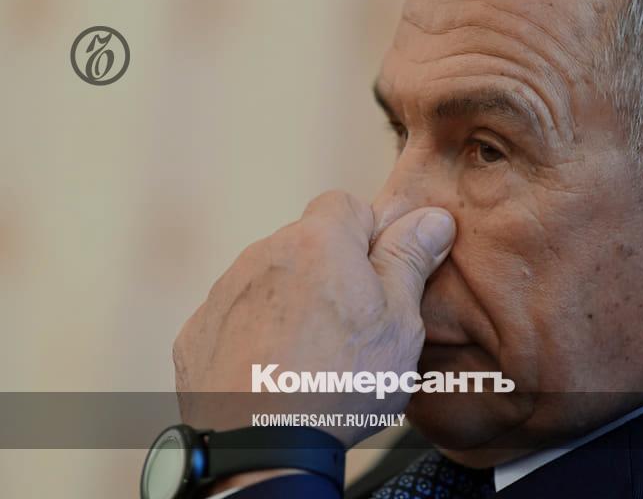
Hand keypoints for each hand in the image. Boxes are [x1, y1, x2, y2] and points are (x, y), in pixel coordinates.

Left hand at [172, 191, 454, 446]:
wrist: (262, 448)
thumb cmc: (338, 384)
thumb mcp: (399, 322)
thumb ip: (410, 260)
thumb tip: (433, 217)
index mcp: (318, 242)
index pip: (346, 205)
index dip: (370, 236)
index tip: (380, 275)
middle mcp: (264, 254)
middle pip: (307, 245)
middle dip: (331, 272)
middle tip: (353, 326)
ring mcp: (224, 293)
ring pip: (272, 281)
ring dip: (294, 303)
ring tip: (314, 358)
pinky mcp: (198, 332)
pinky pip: (237, 317)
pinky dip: (256, 335)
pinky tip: (275, 372)